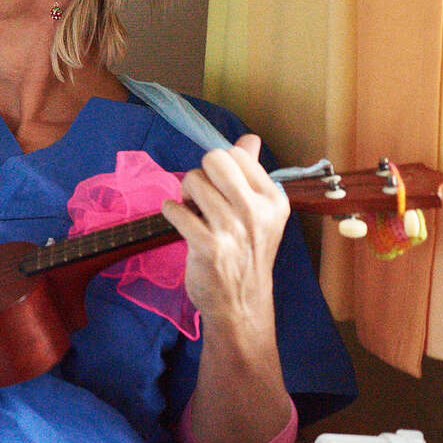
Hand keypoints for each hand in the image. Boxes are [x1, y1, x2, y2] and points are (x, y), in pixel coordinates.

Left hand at [160, 135, 289, 326]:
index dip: (220, 167)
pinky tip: (178, 221)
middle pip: (215, 159)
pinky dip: (171, 211)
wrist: (240, 304)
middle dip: (201, 173)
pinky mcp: (208, 246)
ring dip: (184, 194)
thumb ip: (251, 173)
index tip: (220, 188)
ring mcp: (232, 229)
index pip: (237, 154)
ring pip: (193, 180)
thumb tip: (250, 138)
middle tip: (201, 195)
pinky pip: (176, 209)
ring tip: (192, 212)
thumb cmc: (247, 254)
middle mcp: (256, 211)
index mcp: (272, 199)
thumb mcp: (260, 214)